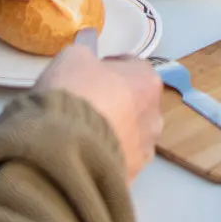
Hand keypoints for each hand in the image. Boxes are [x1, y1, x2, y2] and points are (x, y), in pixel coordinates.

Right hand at [38, 30, 163, 181]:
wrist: (66, 149)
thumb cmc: (74, 93)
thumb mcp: (71, 57)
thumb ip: (84, 50)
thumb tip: (88, 45)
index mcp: (148, 81)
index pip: (131, 66)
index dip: (108, 67)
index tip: (88, 73)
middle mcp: (155, 115)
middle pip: (133, 102)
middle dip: (114, 102)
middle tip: (83, 103)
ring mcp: (145, 150)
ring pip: (128, 134)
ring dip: (111, 131)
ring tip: (80, 133)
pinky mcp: (132, 176)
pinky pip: (116, 160)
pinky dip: (104, 156)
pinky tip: (82, 154)